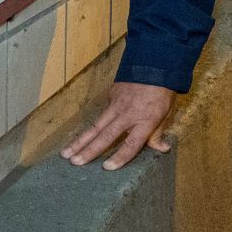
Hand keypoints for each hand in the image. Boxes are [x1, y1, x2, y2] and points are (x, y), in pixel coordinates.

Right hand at [62, 81, 176, 169]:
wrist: (154, 64)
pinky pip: (102, 114)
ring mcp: (117, 105)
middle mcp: (128, 114)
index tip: (107, 167)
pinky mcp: (111, 96)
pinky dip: (92, 126)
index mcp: (145, 121)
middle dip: (90, 150)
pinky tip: (80, 138)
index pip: (132, 144)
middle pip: (107, 135)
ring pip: (96, 126)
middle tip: (75, 163)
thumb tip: (163, 149)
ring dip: (80, 141)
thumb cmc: (162, 91)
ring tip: (66, 154)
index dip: (120, 157)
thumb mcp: (165, 113)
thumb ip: (158, 133)